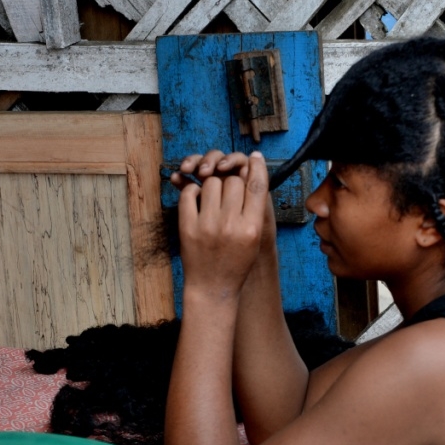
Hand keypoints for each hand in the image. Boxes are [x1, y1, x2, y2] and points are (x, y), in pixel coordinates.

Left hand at [177, 151, 269, 298]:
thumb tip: (253, 173)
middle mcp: (230, 225)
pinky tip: (198, 199)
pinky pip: (190, 193)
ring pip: (211, 182)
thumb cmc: (236, 263)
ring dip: (212, 184)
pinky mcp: (187, 227)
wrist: (212, 288)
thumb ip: (254, 209)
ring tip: (213, 198)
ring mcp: (207, 225)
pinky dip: (193, 191)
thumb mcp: (253, 239)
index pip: (257, 186)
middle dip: (232, 181)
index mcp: (252, 228)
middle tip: (229, 192)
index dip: (257, 167)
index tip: (254, 157)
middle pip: (233, 181)